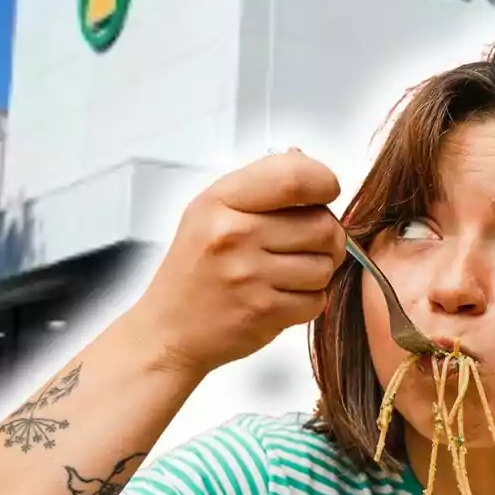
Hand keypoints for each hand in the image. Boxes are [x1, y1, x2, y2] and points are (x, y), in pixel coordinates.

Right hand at [128, 148, 345, 376]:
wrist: (167, 332)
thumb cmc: (195, 270)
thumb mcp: (210, 212)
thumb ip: (260, 186)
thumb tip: (306, 162)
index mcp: (221, 201)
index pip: (294, 176)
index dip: (324, 182)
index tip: (326, 193)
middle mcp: (234, 234)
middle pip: (322, 224)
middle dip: (327, 236)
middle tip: (310, 245)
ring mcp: (249, 275)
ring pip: (325, 264)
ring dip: (319, 271)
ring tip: (290, 273)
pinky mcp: (263, 311)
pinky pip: (317, 300)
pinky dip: (308, 301)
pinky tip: (282, 296)